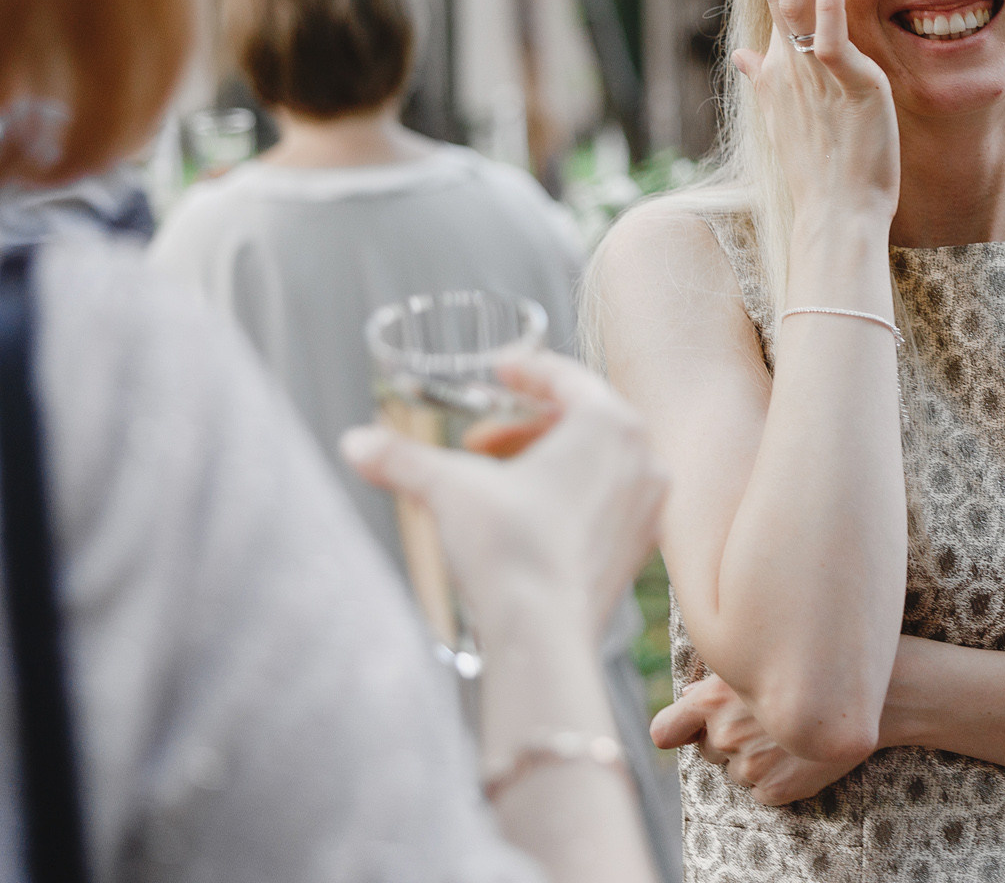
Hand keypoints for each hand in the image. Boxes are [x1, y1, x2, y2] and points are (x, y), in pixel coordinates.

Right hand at [341, 352, 665, 642]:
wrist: (543, 634)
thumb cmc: (509, 551)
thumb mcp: (447, 490)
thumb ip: (401, 459)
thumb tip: (353, 443)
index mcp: (610, 424)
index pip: (568, 377)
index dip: (527, 371)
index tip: (499, 371)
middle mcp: (643, 458)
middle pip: (583, 420)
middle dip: (524, 426)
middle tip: (478, 442)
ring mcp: (648, 505)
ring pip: (595, 462)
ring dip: (544, 462)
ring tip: (491, 481)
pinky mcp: (640, 547)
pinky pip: (605, 502)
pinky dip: (568, 496)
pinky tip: (524, 517)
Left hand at [651, 671, 863, 804]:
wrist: (881, 694)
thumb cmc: (820, 661)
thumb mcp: (762, 655)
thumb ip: (719, 681)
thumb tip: (690, 697)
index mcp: (713, 698)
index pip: (665, 731)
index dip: (674, 731)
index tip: (685, 730)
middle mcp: (724, 734)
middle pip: (706, 748)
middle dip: (727, 736)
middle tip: (766, 716)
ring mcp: (750, 765)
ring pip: (737, 770)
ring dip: (756, 756)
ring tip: (791, 730)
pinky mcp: (775, 790)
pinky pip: (761, 790)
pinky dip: (778, 776)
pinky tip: (802, 751)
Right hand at [731, 0, 901, 232]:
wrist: (835, 216)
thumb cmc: (821, 172)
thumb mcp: (789, 118)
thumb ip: (766, 81)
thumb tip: (744, 55)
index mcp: (782, 65)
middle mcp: (790, 62)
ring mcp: (814, 72)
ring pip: (798, 0)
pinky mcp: (846, 85)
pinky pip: (832, 38)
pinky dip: (830, 3)